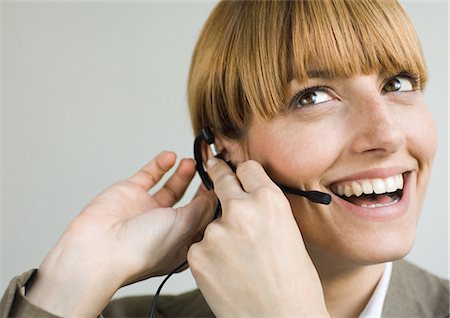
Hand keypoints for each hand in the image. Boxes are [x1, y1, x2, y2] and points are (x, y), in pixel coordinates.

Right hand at [26, 151, 215, 316]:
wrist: (98, 248)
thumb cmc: (141, 249)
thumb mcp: (185, 227)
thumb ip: (203, 208)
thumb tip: (216, 193)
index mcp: (181, 243)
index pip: (205, 219)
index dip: (216, 201)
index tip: (228, 184)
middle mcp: (165, 227)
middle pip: (191, 202)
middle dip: (202, 185)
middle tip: (214, 168)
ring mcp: (147, 209)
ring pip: (172, 187)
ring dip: (184, 173)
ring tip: (193, 161)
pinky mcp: (130, 193)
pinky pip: (149, 175)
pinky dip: (160, 164)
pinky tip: (170, 156)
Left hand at [187, 158, 328, 316]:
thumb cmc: (294, 284)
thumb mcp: (289, 234)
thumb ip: (265, 210)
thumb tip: (248, 197)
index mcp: (269, 201)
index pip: (247, 168)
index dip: (241, 170)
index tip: (232, 168)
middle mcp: (241, 209)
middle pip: (221, 180)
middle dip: (218, 175)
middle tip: (213, 168)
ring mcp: (216, 232)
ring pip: (211, 221)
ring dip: (218, 232)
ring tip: (237, 260)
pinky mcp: (197, 254)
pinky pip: (200, 245)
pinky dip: (209, 255)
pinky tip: (226, 271)